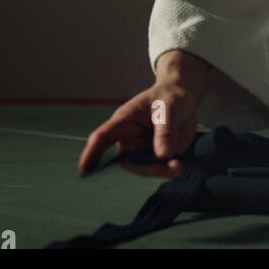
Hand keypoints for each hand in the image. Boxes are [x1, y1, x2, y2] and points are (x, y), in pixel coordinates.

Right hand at [78, 51, 209, 177]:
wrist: (184, 97)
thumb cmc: (169, 96)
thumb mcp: (168, 109)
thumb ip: (165, 131)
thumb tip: (162, 155)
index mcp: (124, 121)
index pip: (102, 137)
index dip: (91, 153)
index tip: (84, 168)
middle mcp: (129, 137)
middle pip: (127, 161)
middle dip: (145, 168)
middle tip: (166, 166)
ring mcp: (142, 147)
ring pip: (143, 168)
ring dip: (159, 171)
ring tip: (177, 165)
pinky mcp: (156, 154)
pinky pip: (158, 168)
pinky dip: (168, 171)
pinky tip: (178, 165)